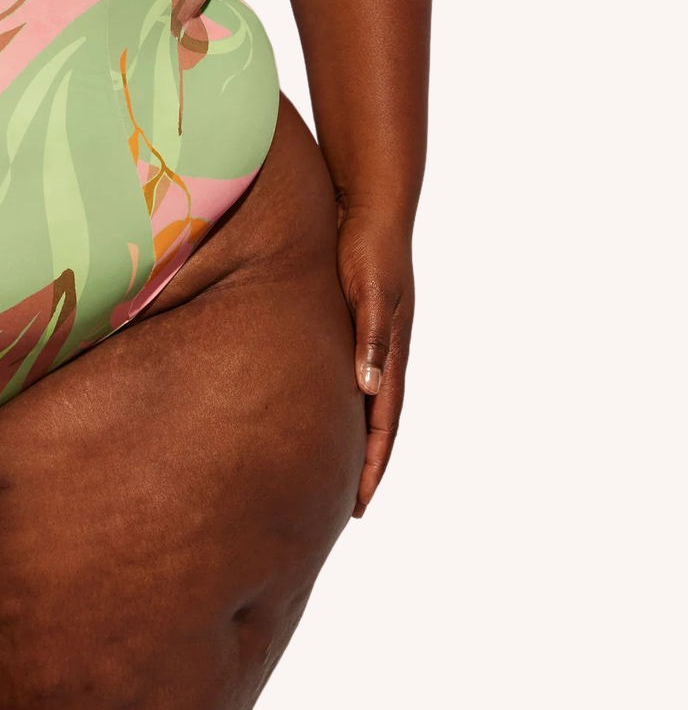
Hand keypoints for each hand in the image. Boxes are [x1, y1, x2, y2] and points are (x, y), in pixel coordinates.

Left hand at [334, 212, 413, 516]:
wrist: (369, 202)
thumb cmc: (368, 245)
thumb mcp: (371, 290)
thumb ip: (371, 336)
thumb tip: (368, 388)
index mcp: (391, 350)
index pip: (385, 423)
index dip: (372, 465)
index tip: (358, 505)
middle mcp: (383, 350)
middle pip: (376, 422)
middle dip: (364, 465)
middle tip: (344, 507)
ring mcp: (368, 336)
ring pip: (362, 401)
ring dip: (351, 436)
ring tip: (328, 469)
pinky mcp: (350, 319)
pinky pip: (346, 373)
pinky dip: (338, 400)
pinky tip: (317, 409)